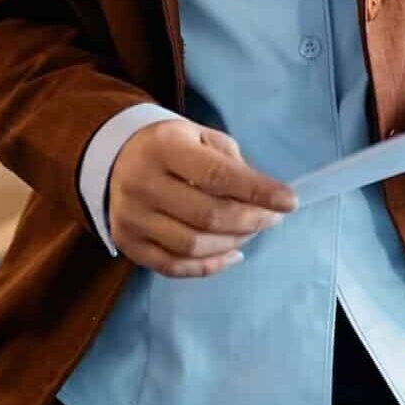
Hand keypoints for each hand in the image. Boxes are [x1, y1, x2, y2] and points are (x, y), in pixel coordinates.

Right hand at [108, 119, 296, 278]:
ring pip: (192, 246)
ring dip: (233, 243)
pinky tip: (232, 254)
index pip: (217, 175)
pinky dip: (210, 266)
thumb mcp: (201, 137)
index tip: (289, 201)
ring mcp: (130, 217)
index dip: (257, 191)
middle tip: (272, 218)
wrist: (116, 158)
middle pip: (207, 216)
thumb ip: (232, 164)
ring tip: (251, 232)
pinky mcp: (127, 244)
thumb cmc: (172, 146)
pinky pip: (174, 267)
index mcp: (164, 148)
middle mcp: (141, 183)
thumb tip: (264, 198)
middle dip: (250, 220)